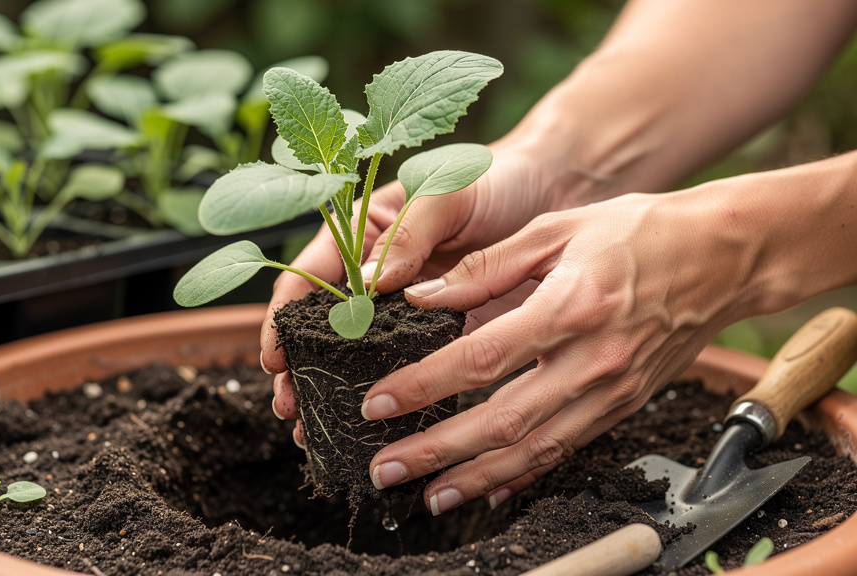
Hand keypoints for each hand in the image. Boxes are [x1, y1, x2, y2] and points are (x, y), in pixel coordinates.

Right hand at [261, 141, 558, 441]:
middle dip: (298, 367)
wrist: (553, 191)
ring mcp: (403, 307)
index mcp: (361, 232)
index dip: (284, 317)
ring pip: (354, 354)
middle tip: (290, 408)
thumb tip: (369, 282)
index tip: (275, 356)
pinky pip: (403, 367)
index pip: (307, 276)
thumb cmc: (494, 179)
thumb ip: (411, 233)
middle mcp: (374, 274)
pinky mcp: (439, 333)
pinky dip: (384, 394)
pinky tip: (371, 424)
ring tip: (312, 429)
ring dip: (330, 389)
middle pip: (319, 325)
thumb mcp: (448, 191)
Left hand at [361, 189, 748, 513]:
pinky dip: (525, 474)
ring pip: (534, 449)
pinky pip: (567, 449)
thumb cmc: (640, 232)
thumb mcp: (558, 230)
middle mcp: (593, 360)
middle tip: (385, 468)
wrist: (725, 257)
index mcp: (570, 307)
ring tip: (427, 493)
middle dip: (436, 450)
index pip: (481, 358)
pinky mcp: (624, 406)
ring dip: (474, 477)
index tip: (378, 403)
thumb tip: (422, 295)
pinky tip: (488, 488)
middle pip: (502, 421)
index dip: (424, 386)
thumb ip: (486, 267)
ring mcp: (612, 391)